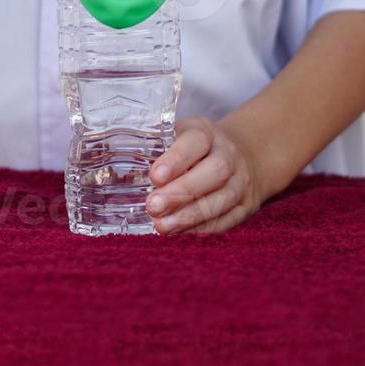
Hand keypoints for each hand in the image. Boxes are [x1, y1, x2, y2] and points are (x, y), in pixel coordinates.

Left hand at [146, 116, 271, 235]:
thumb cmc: (192, 150)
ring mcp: (241, 180)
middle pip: (215, 171)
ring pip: (224, 198)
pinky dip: (203, 228)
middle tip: (153, 206)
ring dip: (191, 215)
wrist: (239, 157)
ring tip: (162, 226)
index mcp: (206, 132)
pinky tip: (180, 233)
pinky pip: (228, 219)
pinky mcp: (247, 205)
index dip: (177, 159)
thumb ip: (154, 149)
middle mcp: (229, 154)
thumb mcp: (175, 136)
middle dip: (183, 192)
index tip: (155, 177)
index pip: (196, 140)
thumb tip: (118, 175)